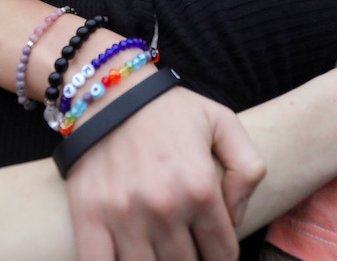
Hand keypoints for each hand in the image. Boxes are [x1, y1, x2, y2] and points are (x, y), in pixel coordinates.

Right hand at [65, 86, 265, 260]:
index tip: (212, 251)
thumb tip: (237, 217)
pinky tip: (129, 257)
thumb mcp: (222, 123)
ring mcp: (124, 216)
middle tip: (185, 248)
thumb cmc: (167, 109)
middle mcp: (164, 208)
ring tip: (160, 251)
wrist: (108, 91)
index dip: (220, 257)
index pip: (222, 254)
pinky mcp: (88, 218)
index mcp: (200, 189)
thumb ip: (247, 169)